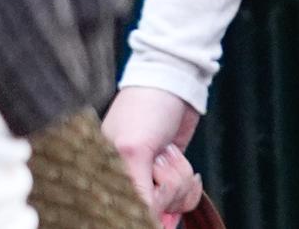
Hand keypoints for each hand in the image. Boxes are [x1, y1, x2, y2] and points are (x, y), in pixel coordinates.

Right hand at [101, 86, 203, 225]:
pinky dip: (190, 185)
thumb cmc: (146, 109)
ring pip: (173, 205)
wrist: (174, 82)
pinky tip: (181, 162)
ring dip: (179, 178)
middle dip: (166, 186)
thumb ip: (135, 188)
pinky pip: (184, 199)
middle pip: (154, 212)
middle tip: (159, 157)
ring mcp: (151, 182)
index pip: (130, 211)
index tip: (154, 180)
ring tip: (167, 152)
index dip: (150, 204)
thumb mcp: (133, 150)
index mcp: (107, 179)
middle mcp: (127, 184)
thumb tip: (147, 217)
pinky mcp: (170, 177)